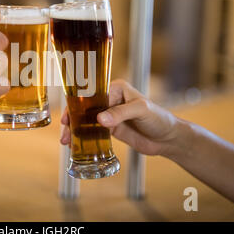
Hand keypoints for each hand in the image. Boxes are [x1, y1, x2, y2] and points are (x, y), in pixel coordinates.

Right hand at [60, 79, 185, 157]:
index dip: (77, 105)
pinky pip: (92, 132)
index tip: (68, 116)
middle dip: (72, 119)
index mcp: (116, 88)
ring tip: (66, 141)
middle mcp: (110, 100)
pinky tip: (75, 144)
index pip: (91, 94)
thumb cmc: (159, 118)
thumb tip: (99, 119)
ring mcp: (109, 115)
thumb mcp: (141, 111)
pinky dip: (83, 138)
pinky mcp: (110, 129)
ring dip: (75, 130)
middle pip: (85, 108)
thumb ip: (120, 113)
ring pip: (86, 120)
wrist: (168, 139)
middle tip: (65, 132)